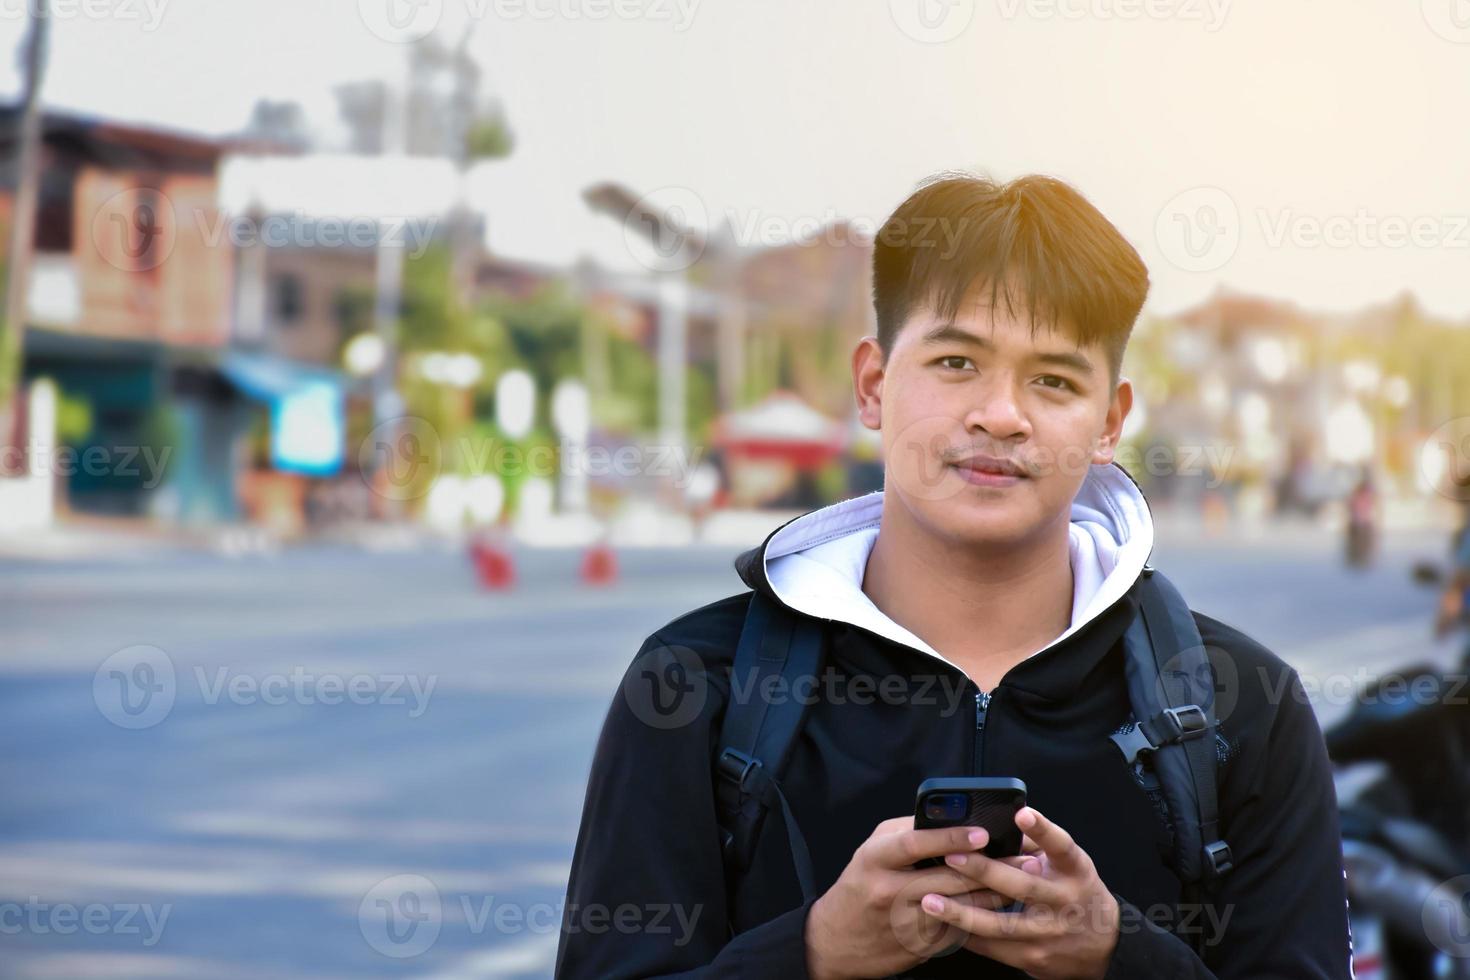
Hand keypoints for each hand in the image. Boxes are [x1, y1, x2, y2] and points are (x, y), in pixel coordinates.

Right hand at [804, 817, 1023, 978]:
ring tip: (1024, 880)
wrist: (834, 940)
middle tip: (1024, 857)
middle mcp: (888, 891)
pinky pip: (957, 928)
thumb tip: (949, 820)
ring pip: (960, 907)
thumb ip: (906, 834)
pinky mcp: (919, 946)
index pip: (915, 844)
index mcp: (874, 860)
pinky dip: (980, 916)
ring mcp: (905, 922)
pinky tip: (1002, 906)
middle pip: (947, 878)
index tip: (982, 833)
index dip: (949, 838)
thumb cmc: (859, 885)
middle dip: (990, 868)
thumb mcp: (872, 851)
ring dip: (995, 893)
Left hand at [921, 807, 1120, 979]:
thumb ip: (1037, 843)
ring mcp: (1048, 933)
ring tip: (930, 900)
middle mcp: (1063, 901)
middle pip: (1023, 887)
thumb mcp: (1069, 864)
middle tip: (951, 856)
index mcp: (1074, 870)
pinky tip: (942, 925)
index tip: (1022, 813)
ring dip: (962, 913)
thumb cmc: (1077, 891)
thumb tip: (998, 820)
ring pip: (1001, 925)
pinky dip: (966, 936)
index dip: (1042, 829)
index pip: (1061, 846)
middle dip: (984, 872)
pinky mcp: (1033, 957)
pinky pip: (993, 948)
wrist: (1104, 946)